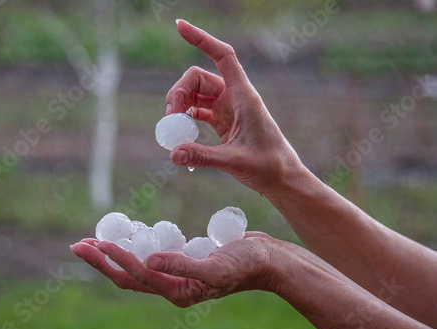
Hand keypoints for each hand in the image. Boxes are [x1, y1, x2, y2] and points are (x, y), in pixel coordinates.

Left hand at [71, 232, 282, 306]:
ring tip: (94, 240)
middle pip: (127, 277)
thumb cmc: (246, 264)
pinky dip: (134, 245)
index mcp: (178, 292)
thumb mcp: (216, 266)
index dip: (114, 260)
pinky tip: (127, 234)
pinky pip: (150, 255)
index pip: (137, 276)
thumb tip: (149, 261)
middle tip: (79, 244)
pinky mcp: (180, 262)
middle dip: (102, 262)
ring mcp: (175, 275)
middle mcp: (172, 287)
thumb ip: (183, 265)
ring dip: (113, 255)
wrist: (266, 260)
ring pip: (135, 267)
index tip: (96, 242)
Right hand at [167, 20, 303, 194]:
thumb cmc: (268, 165)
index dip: (201, 39)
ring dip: (181, 105)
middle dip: (179, 92)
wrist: (282, 178)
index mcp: (243, 96)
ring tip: (173, 127)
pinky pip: (199, 110)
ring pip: (196, 94)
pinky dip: (187, 118)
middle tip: (171, 118)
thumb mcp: (234, 160)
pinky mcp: (224, 122)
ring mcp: (228, 109)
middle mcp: (235, 97)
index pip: (222, 56)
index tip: (179, 27)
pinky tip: (182, 133)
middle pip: (198, 78)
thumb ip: (203, 156)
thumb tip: (173, 154)